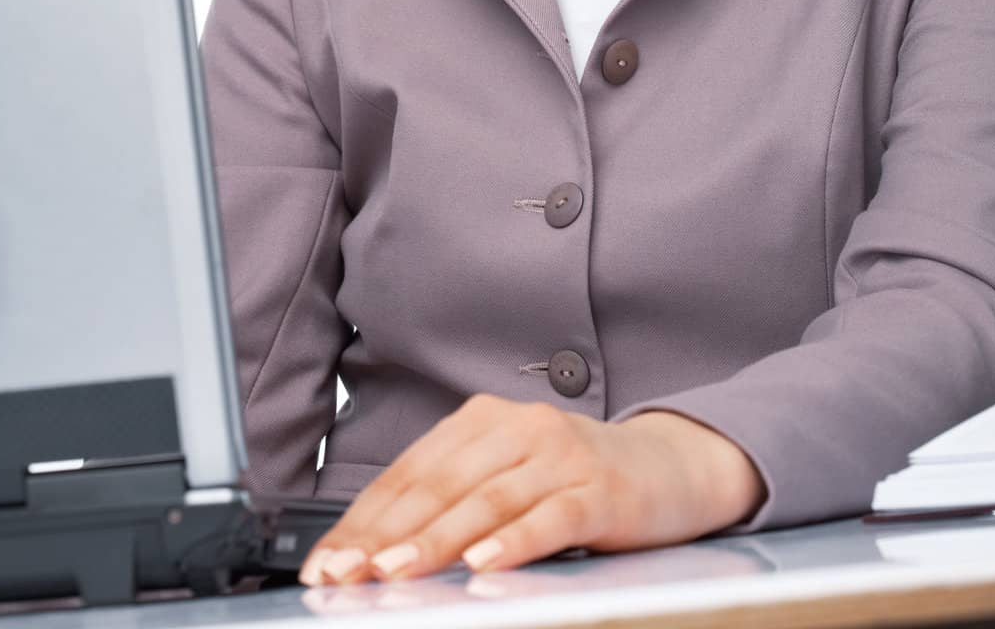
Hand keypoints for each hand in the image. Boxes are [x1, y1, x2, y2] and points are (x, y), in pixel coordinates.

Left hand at [296, 393, 763, 585]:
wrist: (669, 466)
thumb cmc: (576, 480)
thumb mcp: (508, 479)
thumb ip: (455, 502)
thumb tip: (380, 551)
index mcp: (484, 420)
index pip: (410, 473)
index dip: (363, 520)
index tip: (325, 564)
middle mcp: (518, 427)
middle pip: (439, 485)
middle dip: (384, 535)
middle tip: (345, 575)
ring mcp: (560, 456)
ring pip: (485, 501)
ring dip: (435, 541)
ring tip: (394, 573)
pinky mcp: (598, 490)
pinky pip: (549, 517)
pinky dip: (514, 542)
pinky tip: (484, 565)